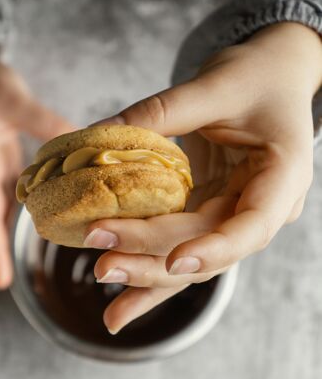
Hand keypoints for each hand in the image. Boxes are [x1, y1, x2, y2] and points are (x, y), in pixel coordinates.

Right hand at [0, 46, 73, 288]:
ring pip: (4, 205)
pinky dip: (30, 202)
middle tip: (9, 281)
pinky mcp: (0, 160)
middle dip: (0, 247)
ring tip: (37, 252)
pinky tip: (50, 210)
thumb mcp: (13, 98)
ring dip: (16, 227)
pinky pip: (14, 188)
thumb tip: (79, 144)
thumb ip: (44, 122)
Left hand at [86, 22, 321, 332]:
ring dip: (147, 277)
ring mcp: (235, 213)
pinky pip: (179, 245)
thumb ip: (160, 112)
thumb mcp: (214, 86)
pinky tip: (120, 296)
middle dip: (155, 257)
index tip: (174, 260)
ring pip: (193, 258)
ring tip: (108, 302)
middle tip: (104, 263)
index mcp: (282, 175)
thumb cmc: (254, 76)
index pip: (254, 224)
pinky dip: (149, 269)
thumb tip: (97, 135)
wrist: (271, 76)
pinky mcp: (210, 211)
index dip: (215, 248)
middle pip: (209, 245)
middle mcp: (262, 206)